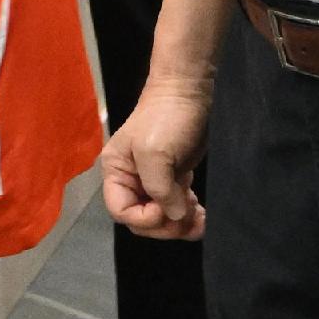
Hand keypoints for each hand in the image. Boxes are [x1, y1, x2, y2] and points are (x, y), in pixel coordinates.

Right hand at [100, 81, 211, 240]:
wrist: (189, 93)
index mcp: (116, 172)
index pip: (121, 211)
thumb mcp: (155, 153)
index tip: (165, 209)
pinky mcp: (174, 178)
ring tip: (200, 218)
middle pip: (142, 219)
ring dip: (180, 224)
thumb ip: (160, 189)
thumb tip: (175, 216)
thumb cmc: (166, 119)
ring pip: (162, 217)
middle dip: (165, 225)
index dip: (143, 218)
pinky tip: (201, 212)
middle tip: (188, 218)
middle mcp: (131, 180)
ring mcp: (153, 181)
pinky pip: (177, 207)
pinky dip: (188, 215)